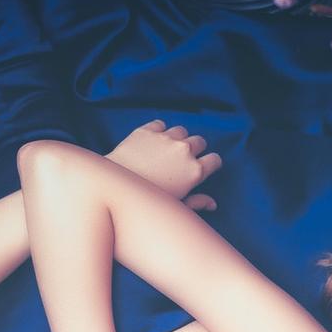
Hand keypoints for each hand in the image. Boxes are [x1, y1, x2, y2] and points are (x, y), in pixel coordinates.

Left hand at [106, 119, 221, 209]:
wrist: (116, 189)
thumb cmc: (147, 202)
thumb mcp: (176, 207)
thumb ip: (197, 202)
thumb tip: (212, 204)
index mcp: (195, 171)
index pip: (215, 160)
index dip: (211, 164)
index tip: (204, 167)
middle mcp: (184, 151)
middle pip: (200, 142)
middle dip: (196, 149)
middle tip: (184, 160)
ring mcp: (165, 138)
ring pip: (181, 131)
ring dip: (178, 138)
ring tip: (168, 150)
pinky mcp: (147, 131)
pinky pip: (160, 124)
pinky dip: (159, 131)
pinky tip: (152, 142)